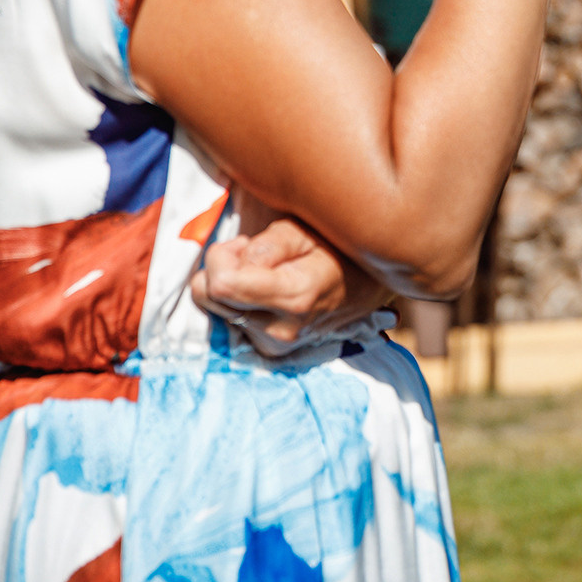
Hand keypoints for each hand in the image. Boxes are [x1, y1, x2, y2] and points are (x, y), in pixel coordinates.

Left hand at [188, 215, 391, 355]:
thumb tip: (238, 260)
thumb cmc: (342, 250)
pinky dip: (240, 300)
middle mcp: (280, 330)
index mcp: (294, 297)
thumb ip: (271, 244)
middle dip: (223, 267)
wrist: (372, 287)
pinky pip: (230, 320)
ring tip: (266, 270)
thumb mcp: (310, 230)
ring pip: (216, 309)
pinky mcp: (270, 351)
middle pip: (209, 298)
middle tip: (254, 252)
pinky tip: (268, 289)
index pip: (221, 285)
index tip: (244, 242)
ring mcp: (275, 346)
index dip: (222, 255)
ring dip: (231, 283)